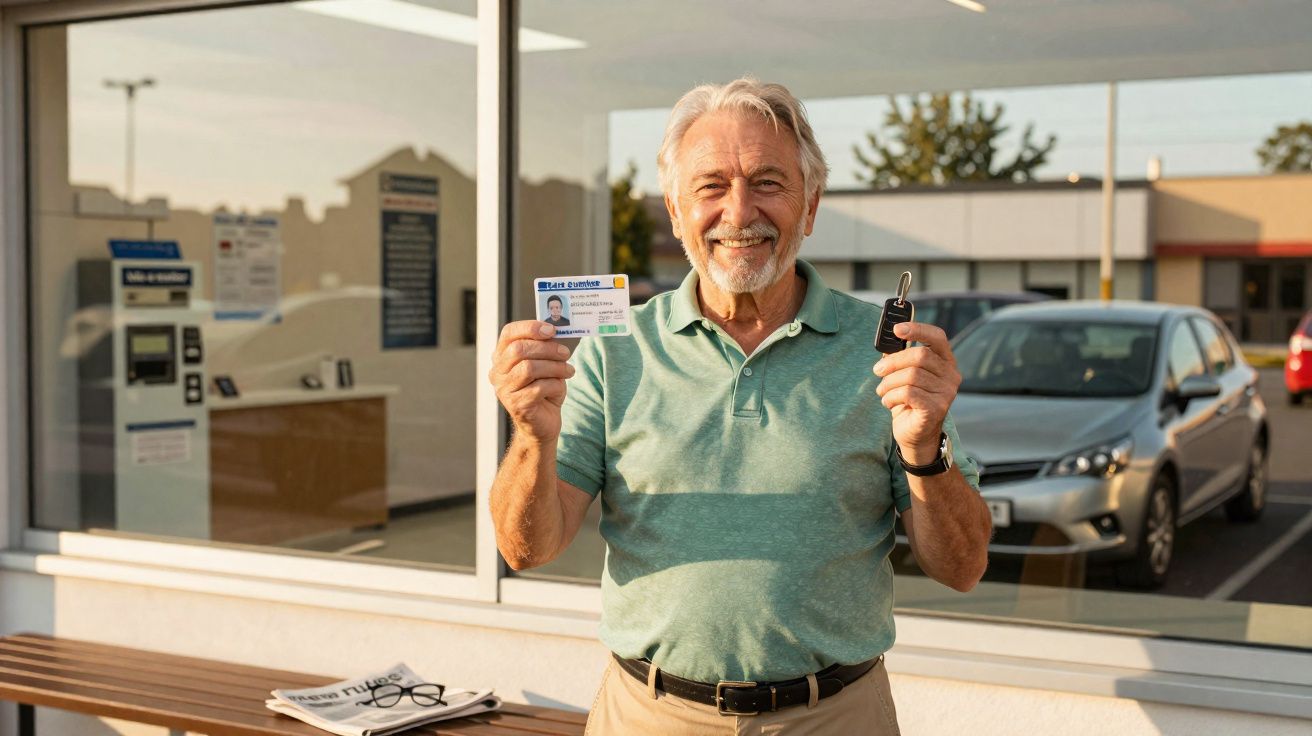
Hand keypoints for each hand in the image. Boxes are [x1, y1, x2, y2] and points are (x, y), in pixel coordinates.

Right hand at [489, 321, 575, 442]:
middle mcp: (498, 372)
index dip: (530, 328)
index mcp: (502, 357)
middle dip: (547, 348)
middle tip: (565, 353)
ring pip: (529, 368)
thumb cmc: (543, 390)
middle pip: (519, 350)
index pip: (509, 333)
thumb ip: (545, 348)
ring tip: (568, 371)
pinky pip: (539, 388)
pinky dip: (555, 385)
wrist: (542, 424)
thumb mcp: (544, 364)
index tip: (552, 330)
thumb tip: (558, 332)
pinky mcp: (516, 405)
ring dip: (554, 367)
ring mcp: (504, 390)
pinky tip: (560, 387)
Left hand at [873, 322, 960, 464]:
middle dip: (892, 363)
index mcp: (945, 361)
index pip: (937, 337)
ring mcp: (947, 392)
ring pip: (911, 376)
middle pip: (919, 356)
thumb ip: (899, 357)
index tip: (897, 330)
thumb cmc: (909, 401)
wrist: (915, 434)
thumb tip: (887, 341)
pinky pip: (908, 393)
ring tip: (883, 392)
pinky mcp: (937, 408)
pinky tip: (888, 403)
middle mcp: (951, 375)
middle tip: (878, 371)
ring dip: (889, 384)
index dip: (917, 329)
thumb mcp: (904, 375)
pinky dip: (891, 396)